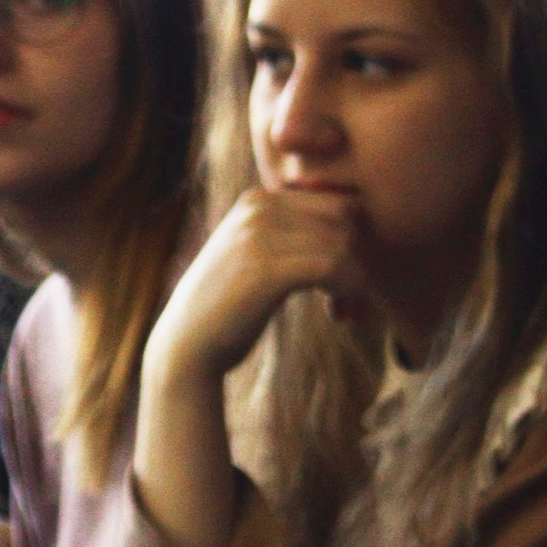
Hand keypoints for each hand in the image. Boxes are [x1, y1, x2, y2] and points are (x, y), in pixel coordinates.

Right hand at [149, 185, 366, 386]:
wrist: (187, 346)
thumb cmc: (232, 308)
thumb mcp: (259, 257)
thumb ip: (293, 235)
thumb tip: (358, 221)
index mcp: (258, 200)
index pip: (337, 203)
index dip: (354, 242)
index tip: (346, 280)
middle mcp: (258, 207)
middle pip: (346, 219)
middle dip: (359, 259)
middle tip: (348, 298)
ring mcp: (259, 235)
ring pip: (344, 245)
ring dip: (355, 284)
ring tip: (341, 311)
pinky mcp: (266, 268)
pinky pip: (334, 267)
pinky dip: (348, 293)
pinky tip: (338, 316)